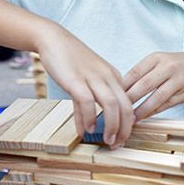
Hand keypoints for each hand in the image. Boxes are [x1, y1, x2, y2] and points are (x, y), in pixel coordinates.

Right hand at [37, 25, 132, 148]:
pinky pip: (88, 101)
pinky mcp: (76, 79)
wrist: (54, 39)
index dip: (128, 125)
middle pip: (126, 107)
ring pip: (112, 105)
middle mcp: (107, 77)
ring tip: (107, 141)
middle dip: (125, 129)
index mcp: (113, 78)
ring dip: (112, 126)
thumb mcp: (83, 84)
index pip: (129, 104)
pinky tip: (86, 129)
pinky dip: (88, 118)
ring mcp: (93, 78)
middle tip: (118, 145)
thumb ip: (85, 107)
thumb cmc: (69, 62)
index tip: (122, 139)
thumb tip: (85, 128)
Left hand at [123, 52, 183, 121]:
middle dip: (130, 99)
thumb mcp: (158, 62)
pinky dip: (154, 111)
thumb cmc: (174, 66)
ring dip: (142, 109)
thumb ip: (141, 74)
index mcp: (156, 58)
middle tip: (118, 110)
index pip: (135, 72)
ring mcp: (178, 80)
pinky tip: (144, 117)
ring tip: (130, 118)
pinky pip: (167, 104)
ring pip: (157, 96)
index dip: (123, 86)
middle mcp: (168, 67)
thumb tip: (119, 89)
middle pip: (145, 85)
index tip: (112, 97)